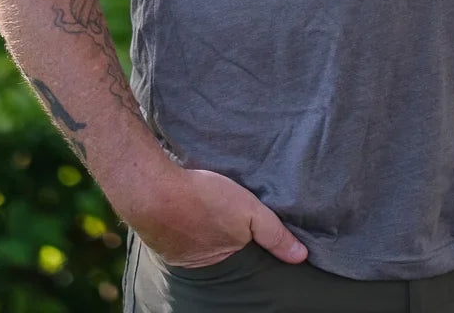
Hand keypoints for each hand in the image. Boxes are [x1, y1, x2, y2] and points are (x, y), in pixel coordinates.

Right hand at [117, 160, 308, 268]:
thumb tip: (301, 257)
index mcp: (220, 261)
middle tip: (227, 218)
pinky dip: (182, 221)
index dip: (246, 244)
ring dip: (202, 229)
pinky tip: (186, 207)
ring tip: (208, 211)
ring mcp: (175, 252)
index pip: (241, 258)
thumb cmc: (203, 198)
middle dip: (224, 238)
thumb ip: (274, 233)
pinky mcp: (158, 236)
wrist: (153, 190)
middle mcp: (198, 264)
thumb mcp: (248, 211)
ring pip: (196, 242)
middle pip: (218, 252)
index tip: (249, 231)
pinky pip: (175, 232)